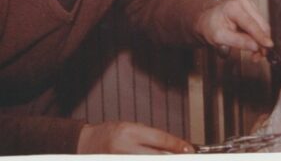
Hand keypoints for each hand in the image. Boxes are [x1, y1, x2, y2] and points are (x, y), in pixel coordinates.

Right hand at [77, 121, 193, 153]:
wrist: (85, 145)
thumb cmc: (110, 134)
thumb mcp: (130, 128)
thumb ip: (150, 138)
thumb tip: (173, 147)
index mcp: (129, 132)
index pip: (160, 139)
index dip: (177, 145)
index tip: (189, 149)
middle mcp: (124, 148)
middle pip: (157, 157)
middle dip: (173, 157)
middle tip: (184, 156)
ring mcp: (119, 159)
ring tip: (170, 157)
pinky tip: (156, 160)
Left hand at [195, 0, 272, 61]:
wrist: (209, 20)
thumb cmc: (211, 26)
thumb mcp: (220, 37)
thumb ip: (238, 41)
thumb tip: (255, 46)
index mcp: (233, 7)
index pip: (250, 23)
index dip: (260, 35)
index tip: (268, 45)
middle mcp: (244, 4)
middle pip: (261, 24)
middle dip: (262, 42)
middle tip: (259, 56)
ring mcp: (250, 6)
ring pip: (263, 26)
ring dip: (261, 42)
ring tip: (255, 54)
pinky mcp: (253, 11)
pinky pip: (261, 26)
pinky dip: (259, 38)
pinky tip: (254, 45)